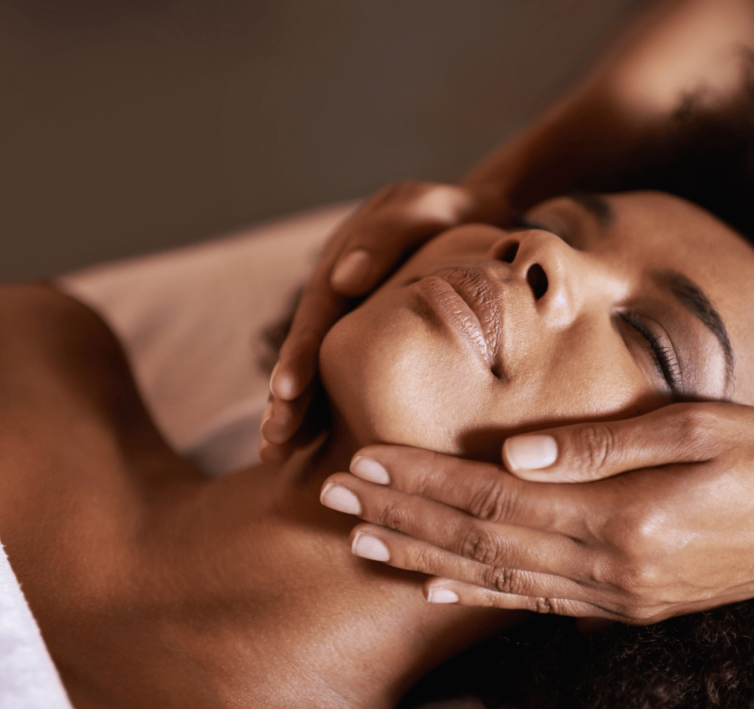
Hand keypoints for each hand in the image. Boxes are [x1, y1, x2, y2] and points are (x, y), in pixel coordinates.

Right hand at [260, 180, 507, 461]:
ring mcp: (352, 320)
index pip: (318, 313)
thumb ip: (386, 236)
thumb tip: (344, 279)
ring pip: (320, 370)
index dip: (300, 352)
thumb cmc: (451, 215)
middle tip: (276, 440)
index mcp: (343, 263)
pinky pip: (348, 378)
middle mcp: (338, 295)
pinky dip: (330, 411)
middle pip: (309, 350)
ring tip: (277, 455)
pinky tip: (316, 449)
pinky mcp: (372, 342)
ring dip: (298, 410)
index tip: (288, 391)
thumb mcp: (424, 209)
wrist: (477, 220)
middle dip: (288, 397)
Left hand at [318, 402, 753, 623]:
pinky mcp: (625, 605)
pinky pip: (535, 604)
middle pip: (479, 539)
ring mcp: (614, 595)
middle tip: (332, 495)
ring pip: (496, 577)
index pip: (492, 496)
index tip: (362, 459)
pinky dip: (481, 594)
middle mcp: (607, 566)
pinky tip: (437, 586)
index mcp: (618, 516)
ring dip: (423, 556)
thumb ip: (600, 444)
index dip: (422, 479)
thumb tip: (515, 448)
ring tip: (363, 540)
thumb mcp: (692, 429)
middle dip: (400, 516)